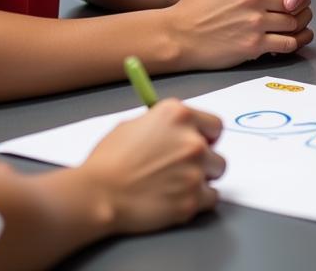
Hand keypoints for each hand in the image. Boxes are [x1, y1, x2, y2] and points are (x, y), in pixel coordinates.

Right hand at [82, 99, 224, 231]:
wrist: (99, 192)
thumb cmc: (109, 160)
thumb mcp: (134, 124)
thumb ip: (163, 126)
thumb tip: (177, 130)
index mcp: (177, 114)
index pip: (213, 124)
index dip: (206, 135)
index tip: (201, 143)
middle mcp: (191, 139)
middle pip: (217, 150)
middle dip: (203, 159)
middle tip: (183, 167)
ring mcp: (194, 170)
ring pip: (216, 174)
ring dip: (202, 179)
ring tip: (178, 184)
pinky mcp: (192, 199)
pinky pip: (210, 199)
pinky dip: (198, 201)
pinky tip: (178, 198)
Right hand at [168, 0, 313, 66]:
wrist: (179, 34)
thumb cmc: (199, 4)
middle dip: (296, 4)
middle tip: (293, 9)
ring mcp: (255, 21)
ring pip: (294, 21)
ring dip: (296, 24)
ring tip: (291, 24)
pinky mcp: (254, 45)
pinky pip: (288, 43)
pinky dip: (294, 42)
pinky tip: (289, 39)